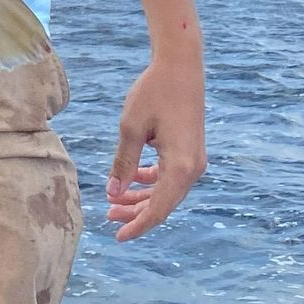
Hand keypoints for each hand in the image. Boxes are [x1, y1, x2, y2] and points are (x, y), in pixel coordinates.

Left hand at [106, 0, 205, 242]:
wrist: (181, 65)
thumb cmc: (154, 92)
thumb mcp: (131, 128)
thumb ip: (122, 164)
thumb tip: (113, 194)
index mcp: (180, 166)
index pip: (158, 208)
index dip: (137, 225)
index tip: (117, 238)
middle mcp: (193, 168)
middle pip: (164, 203)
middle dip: (136, 213)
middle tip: (109, 218)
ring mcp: (194, 160)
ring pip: (166, 191)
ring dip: (142, 198)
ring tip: (114, 203)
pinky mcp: (190, 151)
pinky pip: (170, 176)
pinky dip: (151, 181)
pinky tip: (131, 179)